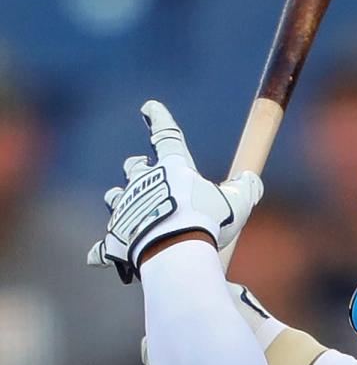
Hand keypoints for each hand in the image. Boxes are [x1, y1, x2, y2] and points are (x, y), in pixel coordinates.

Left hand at [87, 100, 262, 282]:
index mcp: (172, 168)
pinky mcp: (115, 238)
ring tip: (129, 209)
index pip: (165, 134)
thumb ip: (245, 188)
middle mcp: (143, 182)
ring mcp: (126, 209)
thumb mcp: (237, 202)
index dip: (158, 118)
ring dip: (120, 201)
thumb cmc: (207, 221)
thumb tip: (251, 180)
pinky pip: (103, 246)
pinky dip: (103, 251)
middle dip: (138, 168)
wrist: (176, 250)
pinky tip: (98, 257)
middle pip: (134, 167)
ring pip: (114, 197)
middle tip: (142, 171)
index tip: (148, 107)